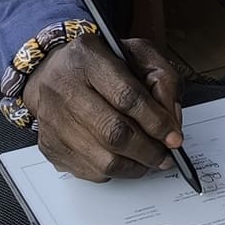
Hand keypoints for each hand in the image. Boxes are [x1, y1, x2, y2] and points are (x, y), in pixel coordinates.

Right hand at [22, 34, 184, 180]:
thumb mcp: (136, 53)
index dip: (156, 122)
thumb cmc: (97, 63)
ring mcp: (54, 121)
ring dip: (135, 166)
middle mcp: (64, 88)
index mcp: (88, 58)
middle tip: (166, 155)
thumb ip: (162, 79)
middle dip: (148, 150)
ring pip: (103, 160)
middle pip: (114, 133)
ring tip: (150, 160)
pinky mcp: (50, 146)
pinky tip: (124, 159)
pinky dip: (115, 171)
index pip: (127, 96)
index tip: (174, 137)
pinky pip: (90, 171)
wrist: (50, 72)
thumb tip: (172, 120)